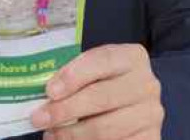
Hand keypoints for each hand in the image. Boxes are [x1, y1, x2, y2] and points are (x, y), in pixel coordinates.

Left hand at [30, 44, 162, 138]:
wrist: (128, 107)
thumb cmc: (103, 85)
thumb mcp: (93, 73)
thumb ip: (75, 77)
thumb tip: (46, 94)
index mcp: (133, 57)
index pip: (102, 60)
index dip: (74, 75)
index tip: (50, 91)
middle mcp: (147, 84)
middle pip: (101, 96)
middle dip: (65, 109)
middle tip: (39, 118)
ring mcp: (150, 114)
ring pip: (105, 128)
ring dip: (72, 134)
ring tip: (51, 135)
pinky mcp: (150, 139)